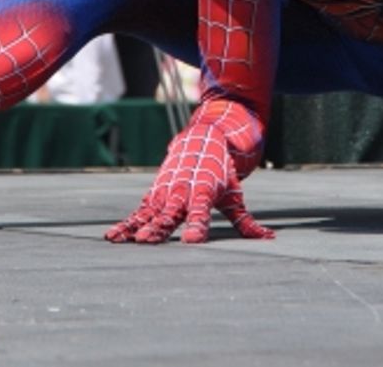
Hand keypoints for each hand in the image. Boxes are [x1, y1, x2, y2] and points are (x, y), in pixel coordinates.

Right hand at [105, 101, 273, 244]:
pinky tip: (113, 237)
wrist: (200, 140)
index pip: (201, 214)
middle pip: (169, 214)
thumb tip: (270, 238)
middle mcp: (181, 193)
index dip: (197, 227)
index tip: (192, 242)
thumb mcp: (234, 194)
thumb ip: (247, 221)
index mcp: (204, 193)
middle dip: (159, 228)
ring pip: (150, 214)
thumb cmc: (220, 172)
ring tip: (126, 241)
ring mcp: (164, 194)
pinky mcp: (153, 196)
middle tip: (148, 242)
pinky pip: (138, 213)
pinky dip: (126, 224)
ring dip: (137, 227)